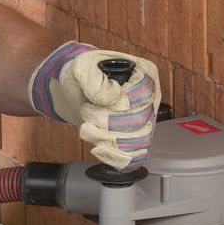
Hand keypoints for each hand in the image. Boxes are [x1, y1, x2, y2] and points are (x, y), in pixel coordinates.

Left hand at [29, 41, 161, 170]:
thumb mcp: (81, 67)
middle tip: (85, 113)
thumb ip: (94, 78)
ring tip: (87, 128)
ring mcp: (145, 120)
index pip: (145, 95)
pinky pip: (135, 157)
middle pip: (142, 121)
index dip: (118, 104)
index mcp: (144, 74)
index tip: (92, 103)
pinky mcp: (134, 140)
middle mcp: (150, 99)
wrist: (73, 91)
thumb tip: (112, 97)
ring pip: (140, 141)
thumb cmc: (82, 75)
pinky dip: (115, 157)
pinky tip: (98, 148)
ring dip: (108, 139)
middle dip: (107, 122)